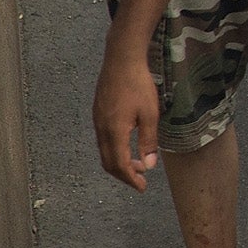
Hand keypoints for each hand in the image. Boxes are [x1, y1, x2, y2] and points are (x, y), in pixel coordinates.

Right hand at [93, 39, 160, 190]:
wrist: (121, 60)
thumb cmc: (139, 85)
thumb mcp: (150, 114)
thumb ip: (148, 141)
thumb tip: (148, 165)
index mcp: (114, 132)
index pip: (119, 165)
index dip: (130, 179)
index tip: (142, 187)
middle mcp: (101, 130)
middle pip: (108, 162)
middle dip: (124, 175)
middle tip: (140, 180)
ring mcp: (97, 121)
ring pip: (104, 152)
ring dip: (119, 162)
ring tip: (137, 164)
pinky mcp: (98, 114)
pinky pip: (103, 140)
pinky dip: (115, 150)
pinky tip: (127, 145)